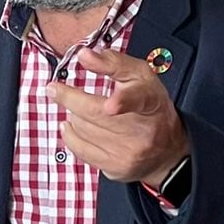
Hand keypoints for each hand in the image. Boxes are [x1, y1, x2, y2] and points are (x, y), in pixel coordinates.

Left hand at [46, 47, 188, 186]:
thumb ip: (114, 62)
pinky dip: (70, 134)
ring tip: (80, 109)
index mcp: (150, 102)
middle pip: (97, 113)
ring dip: (74, 115)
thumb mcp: (140, 77)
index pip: (139, 99)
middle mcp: (142, 131)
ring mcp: (128, 152)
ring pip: (83, 129)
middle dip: (70, 98)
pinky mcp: (116, 168)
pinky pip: (79, 149)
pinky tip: (73, 125)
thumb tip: (84, 55)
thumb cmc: (151, 108)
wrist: (168, 150)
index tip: (111, 104)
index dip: (123, 101)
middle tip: (55, 89)